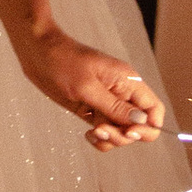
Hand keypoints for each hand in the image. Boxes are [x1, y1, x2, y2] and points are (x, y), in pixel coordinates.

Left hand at [23, 28, 163, 150]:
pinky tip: (87, 135)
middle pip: (139, 127)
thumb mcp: (87, 86)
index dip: (148, 126)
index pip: (154, 110)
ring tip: (92, 132)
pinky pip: (106, 132)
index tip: (129, 132)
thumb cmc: (62, 62)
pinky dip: (100, 138)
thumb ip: (114, 107)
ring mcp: (107, 103)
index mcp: (128, 81)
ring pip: (121, 132)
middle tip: (100, 129)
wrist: (37, 53)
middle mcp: (121, 94)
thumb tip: (141, 122)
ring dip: (110, 139)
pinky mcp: (93, 110)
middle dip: (124, 135)